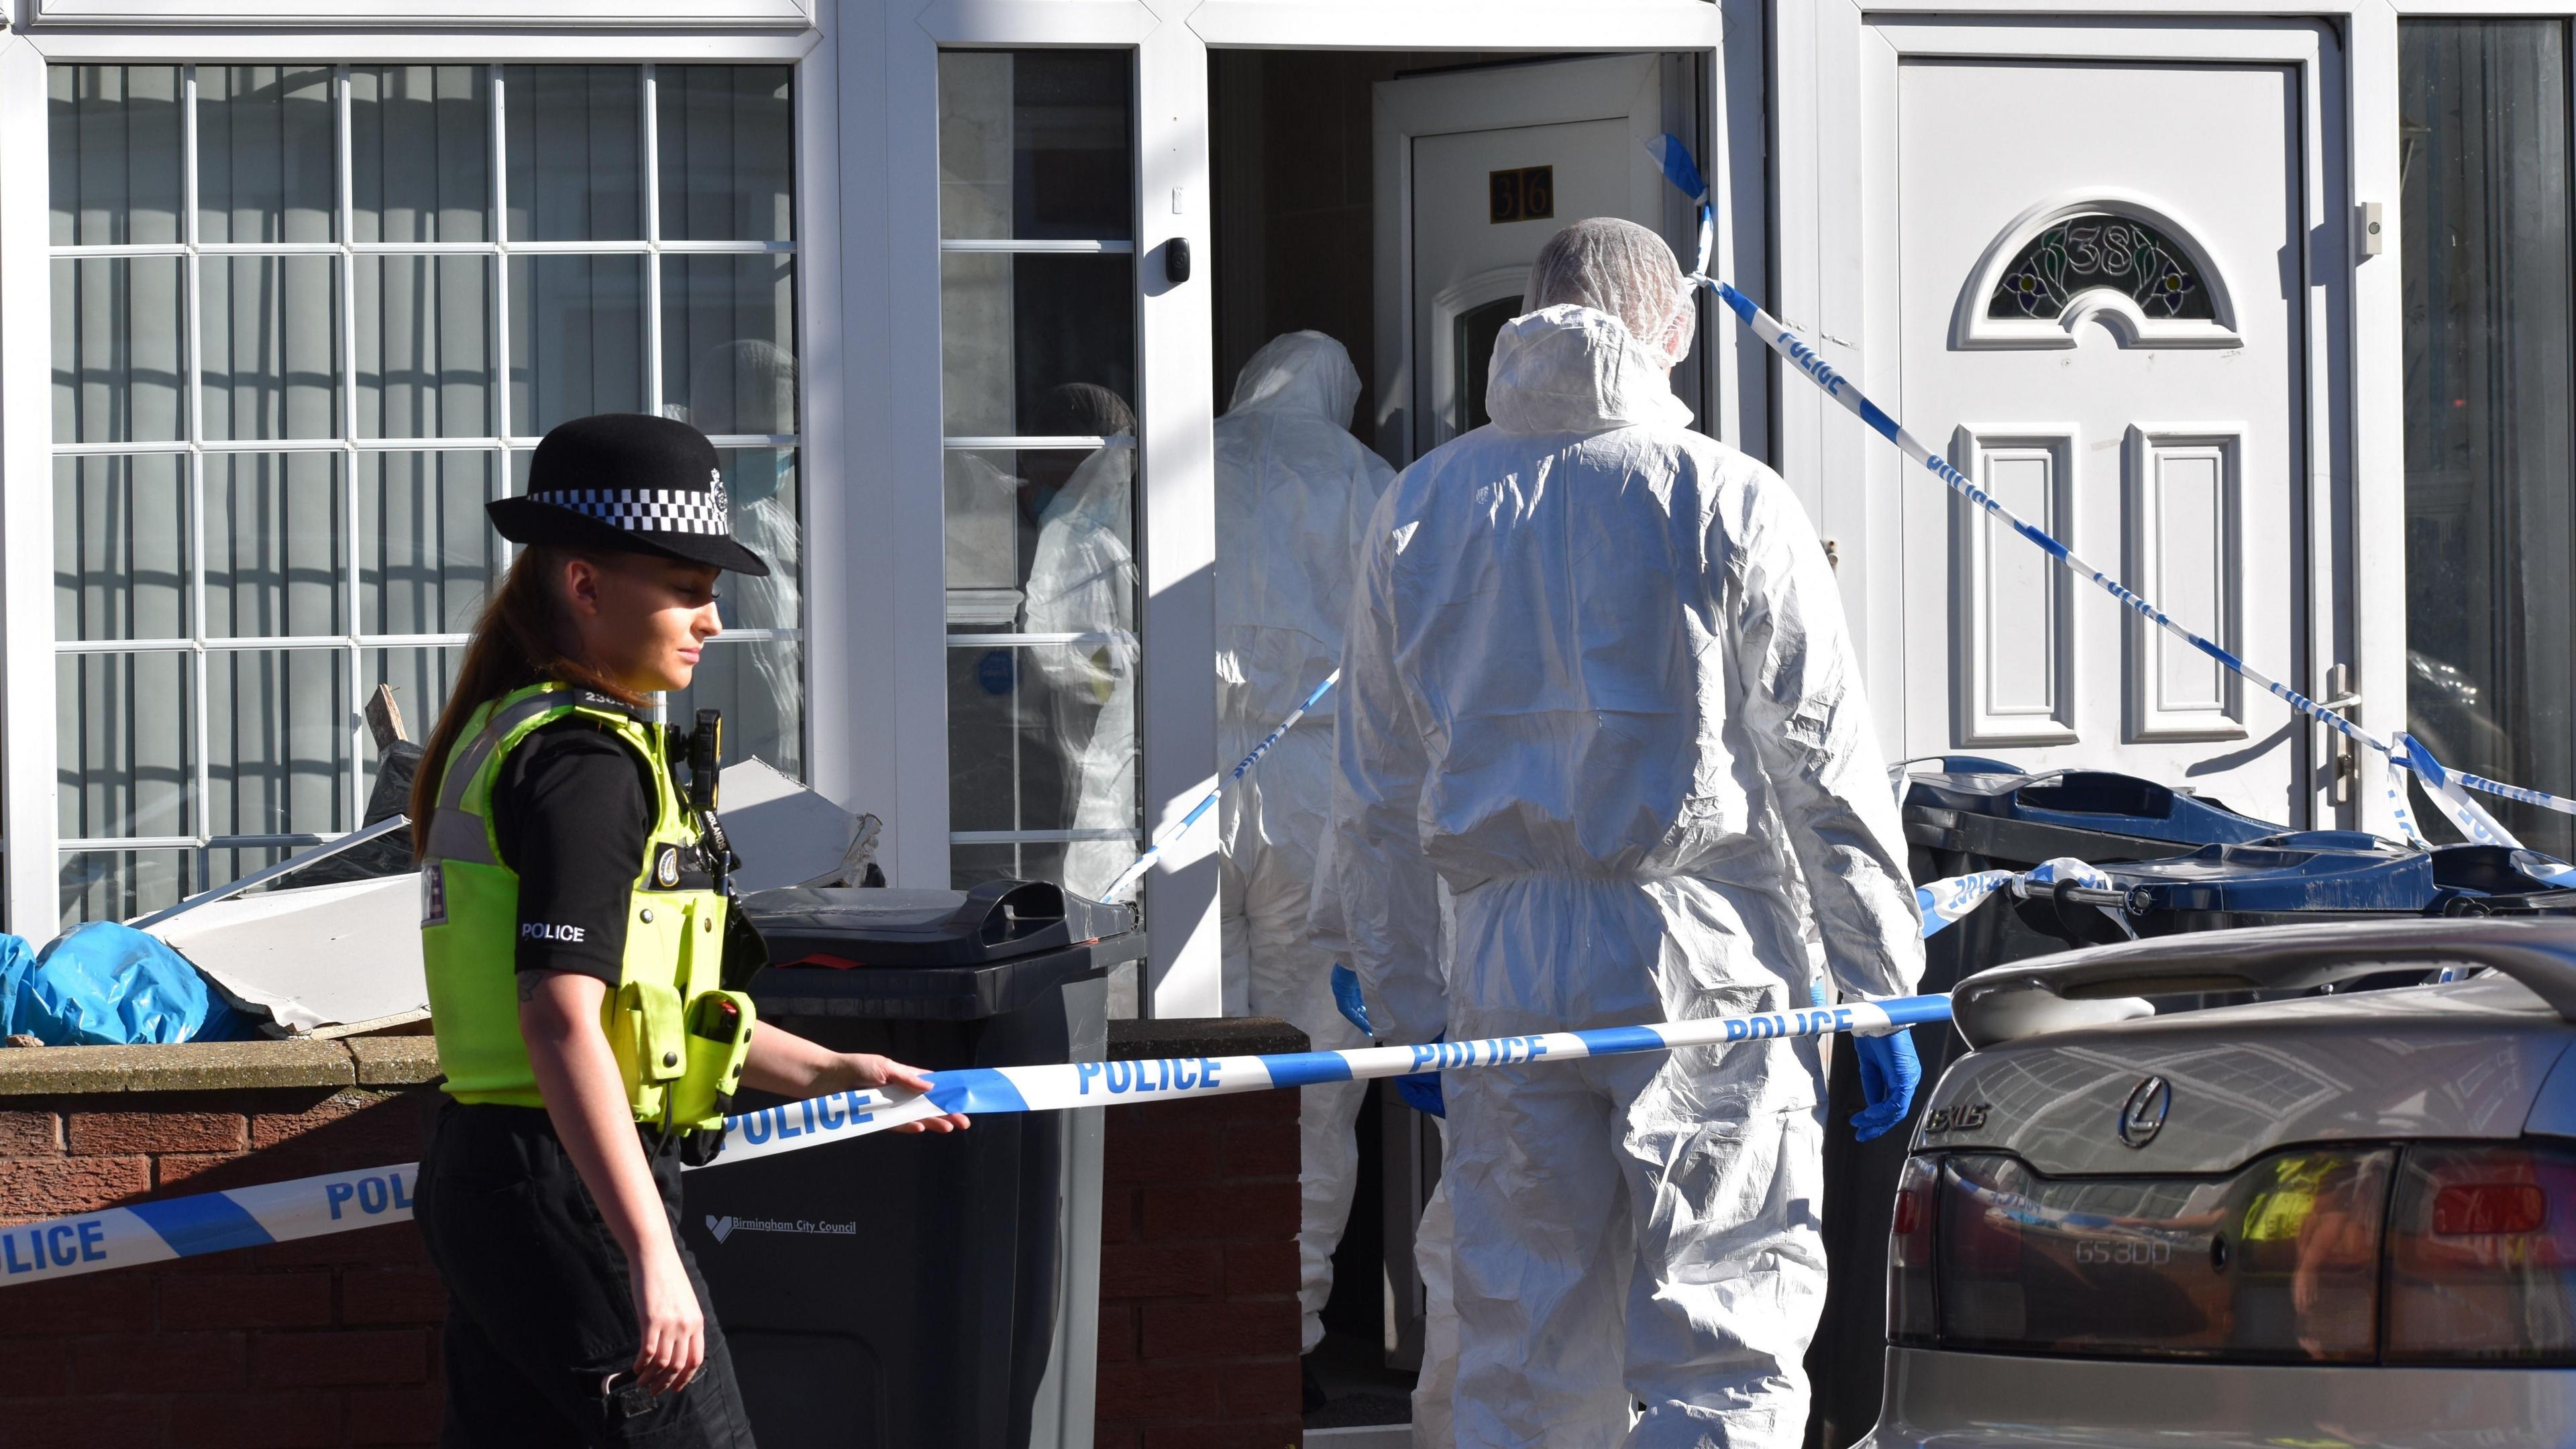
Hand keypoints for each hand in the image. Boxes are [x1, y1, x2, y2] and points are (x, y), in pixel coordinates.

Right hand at [628, 1242, 704, 1397]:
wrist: (654, 1256)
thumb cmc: (667, 1278)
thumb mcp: (685, 1302)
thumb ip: (684, 1323)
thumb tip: (676, 1345)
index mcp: (697, 1322)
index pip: (695, 1360)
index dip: (685, 1378)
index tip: (676, 1387)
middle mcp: (686, 1326)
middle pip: (677, 1365)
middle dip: (665, 1383)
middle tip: (654, 1391)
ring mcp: (669, 1323)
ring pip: (661, 1363)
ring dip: (650, 1378)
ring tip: (641, 1383)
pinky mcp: (650, 1320)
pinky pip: (646, 1352)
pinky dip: (640, 1365)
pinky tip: (634, 1369)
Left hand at [840, 1053, 969, 1133]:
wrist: (827, 1080)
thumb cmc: (855, 1067)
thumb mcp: (883, 1066)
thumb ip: (907, 1078)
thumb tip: (931, 1087)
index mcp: (904, 1076)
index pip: (931, 1085)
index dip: (947, 1091)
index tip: (964, 1098)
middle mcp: (899, 1092)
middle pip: (927, 1104)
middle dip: (946, 1111)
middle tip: (964, 1122)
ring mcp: (889, 1106)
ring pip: (915, 1116)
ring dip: (932, 1121)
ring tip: (949, 1127)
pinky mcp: (876, 1117)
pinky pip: (896, 1124)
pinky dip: (908, 1126)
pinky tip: (921, 1127)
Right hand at [1850, 1028, 1921, 1142]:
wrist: (1876, 1020)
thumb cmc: (1873, 1038)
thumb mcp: (1869, 1069)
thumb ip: (1873, 1088)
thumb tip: (1871, 1108)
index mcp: (1901, 1078)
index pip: (1892, 1107)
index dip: (1877, 1120)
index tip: (1861, 1127)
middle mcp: (1908, 1081)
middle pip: (1896, 1113)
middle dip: (1877, 1126)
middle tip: (1861, 1135)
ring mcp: (1909, 1079)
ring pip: (1897, 1111)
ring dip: (1877, 1120)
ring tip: (1860, 1124)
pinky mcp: (1906, 1077)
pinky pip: (1897, 1102)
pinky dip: (1882, 1111)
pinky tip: (1868, 1114)